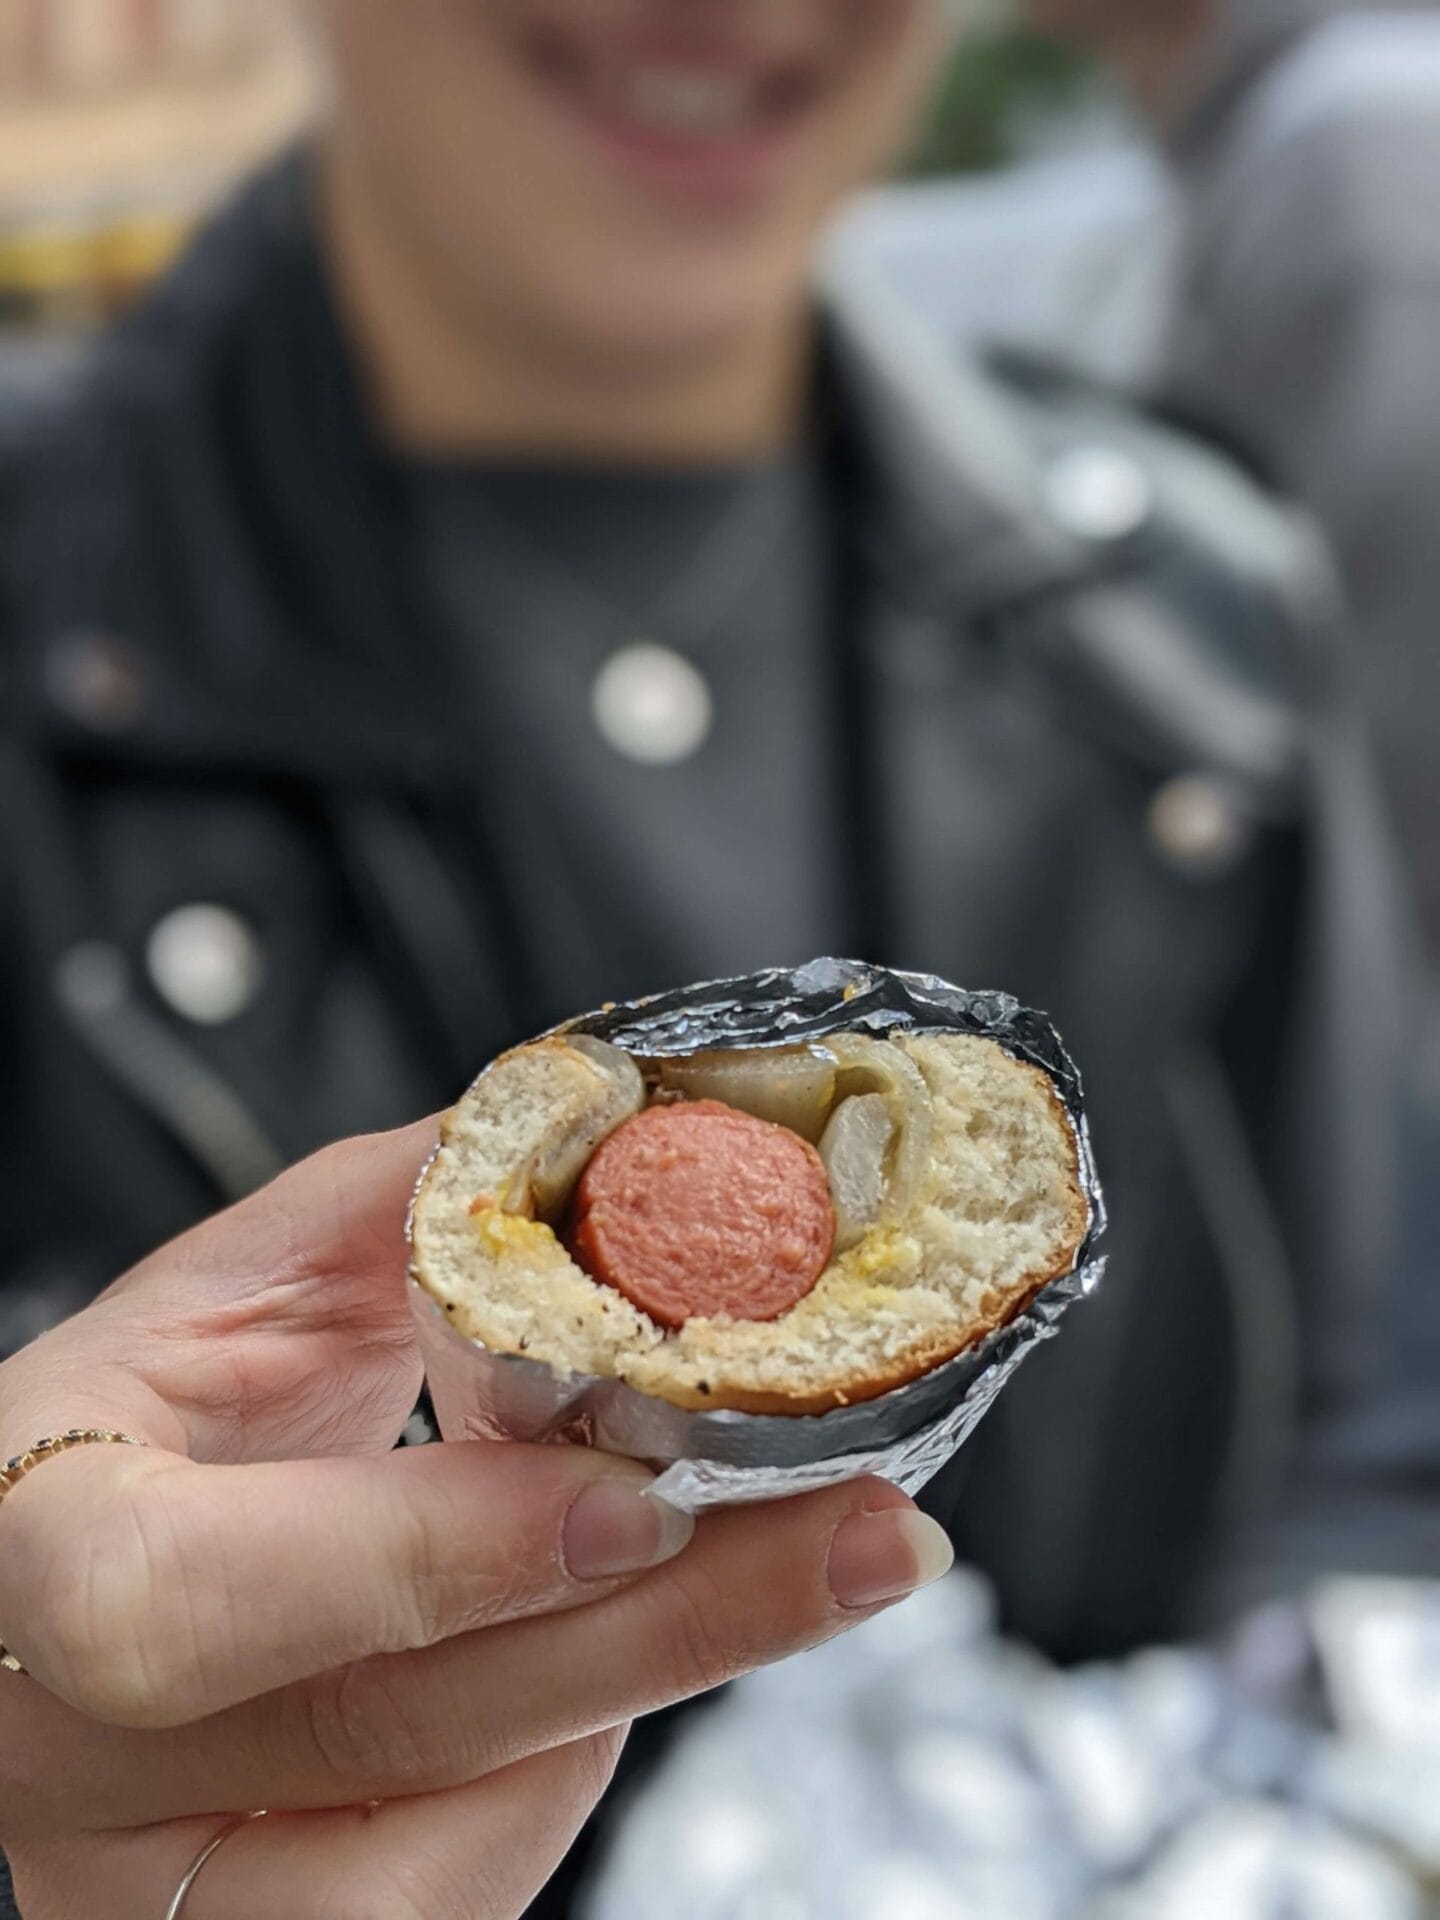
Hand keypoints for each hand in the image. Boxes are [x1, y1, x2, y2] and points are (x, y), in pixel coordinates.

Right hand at [0, 1122, 951, 1917]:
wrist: (79, 1543)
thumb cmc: (154, 1401)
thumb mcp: (253, 1273)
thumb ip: (416, 1212)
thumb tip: (622, 1139)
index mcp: (33, 1528)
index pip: (190, 1597)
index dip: (423, 1557)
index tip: (634, 1493)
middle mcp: (64, 1742)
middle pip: (384, 1729)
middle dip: (659, 1629)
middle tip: (866, 1538)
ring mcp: (144, 1869)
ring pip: (430, 1858)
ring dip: (637, 1693)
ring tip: (767, 1572)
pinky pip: (435, 1906)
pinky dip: (555, 1789)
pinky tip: (601, 1671)